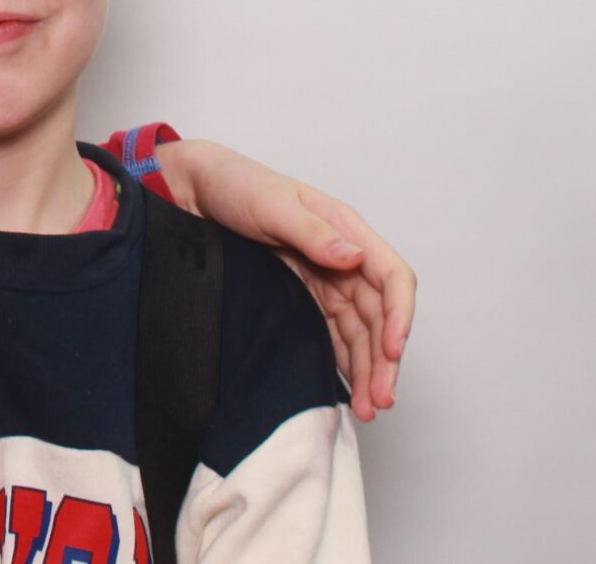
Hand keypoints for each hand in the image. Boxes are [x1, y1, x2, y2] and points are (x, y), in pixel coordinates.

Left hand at [151, 139, 413, 421]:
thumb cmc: (237, 186)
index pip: (390, 276)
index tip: (392, 350)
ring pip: (360, 332)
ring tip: (369, 409)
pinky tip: (347, 390)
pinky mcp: (304, 298)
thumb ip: (313, 232)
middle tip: (381, 400)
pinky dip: (344, 362)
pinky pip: (333, 335)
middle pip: (379, 315)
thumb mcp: (272, 205)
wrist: (196, 192)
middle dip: (384, 359)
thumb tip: (353, 257)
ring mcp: (325, 280)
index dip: (399, 315)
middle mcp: (343, 258)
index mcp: (346, 229)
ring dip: (368, 370)